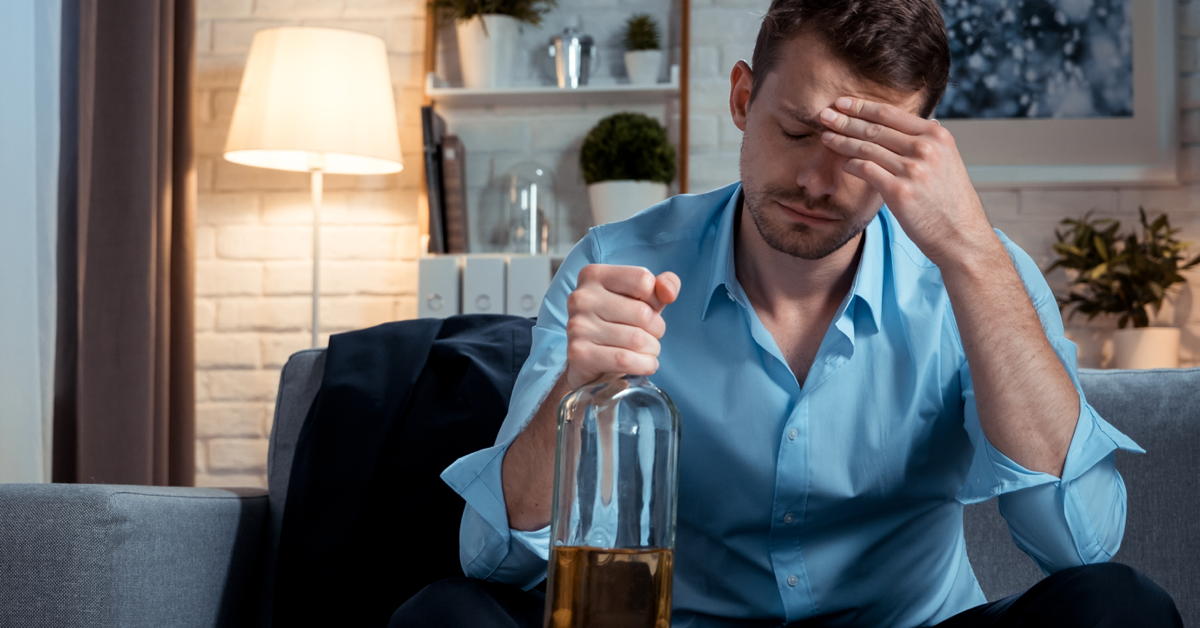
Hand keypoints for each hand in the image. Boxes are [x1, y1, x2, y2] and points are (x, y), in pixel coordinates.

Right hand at [564, 264, 679, 389]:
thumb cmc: (619, 323)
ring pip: (637, 339)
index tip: (645, 309)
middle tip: (649, 336)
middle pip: (643, 313)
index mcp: (594, 275)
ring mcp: (577, 325)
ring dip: (652, 350)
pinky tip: (644, 364)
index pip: (643, 280)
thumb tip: (669, 293)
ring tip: (645, 351)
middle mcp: (581, 297)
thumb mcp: (643, 298)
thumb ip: (663, 285)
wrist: (587, 361)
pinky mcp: (579, 353)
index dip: (655, 299)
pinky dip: (644, 365)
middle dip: (656, 329)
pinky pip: (625, 360)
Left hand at [817, 96, 998, 267]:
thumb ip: (933, 142)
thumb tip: (928, 121)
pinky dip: (851, 164)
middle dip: (845, 120)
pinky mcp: (899, 191)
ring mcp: (912, 169)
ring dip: (842, 140)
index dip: (863, 106)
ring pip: (867, 148)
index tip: (843, 102)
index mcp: (937, 136)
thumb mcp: (949, 161)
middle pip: (875, 128)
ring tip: (825, 136)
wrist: (960, 235)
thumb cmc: (950, 201)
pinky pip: (866, 170)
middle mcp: (926, 148)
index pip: (891, 114)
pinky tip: (842, 163)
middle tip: (824, 114)